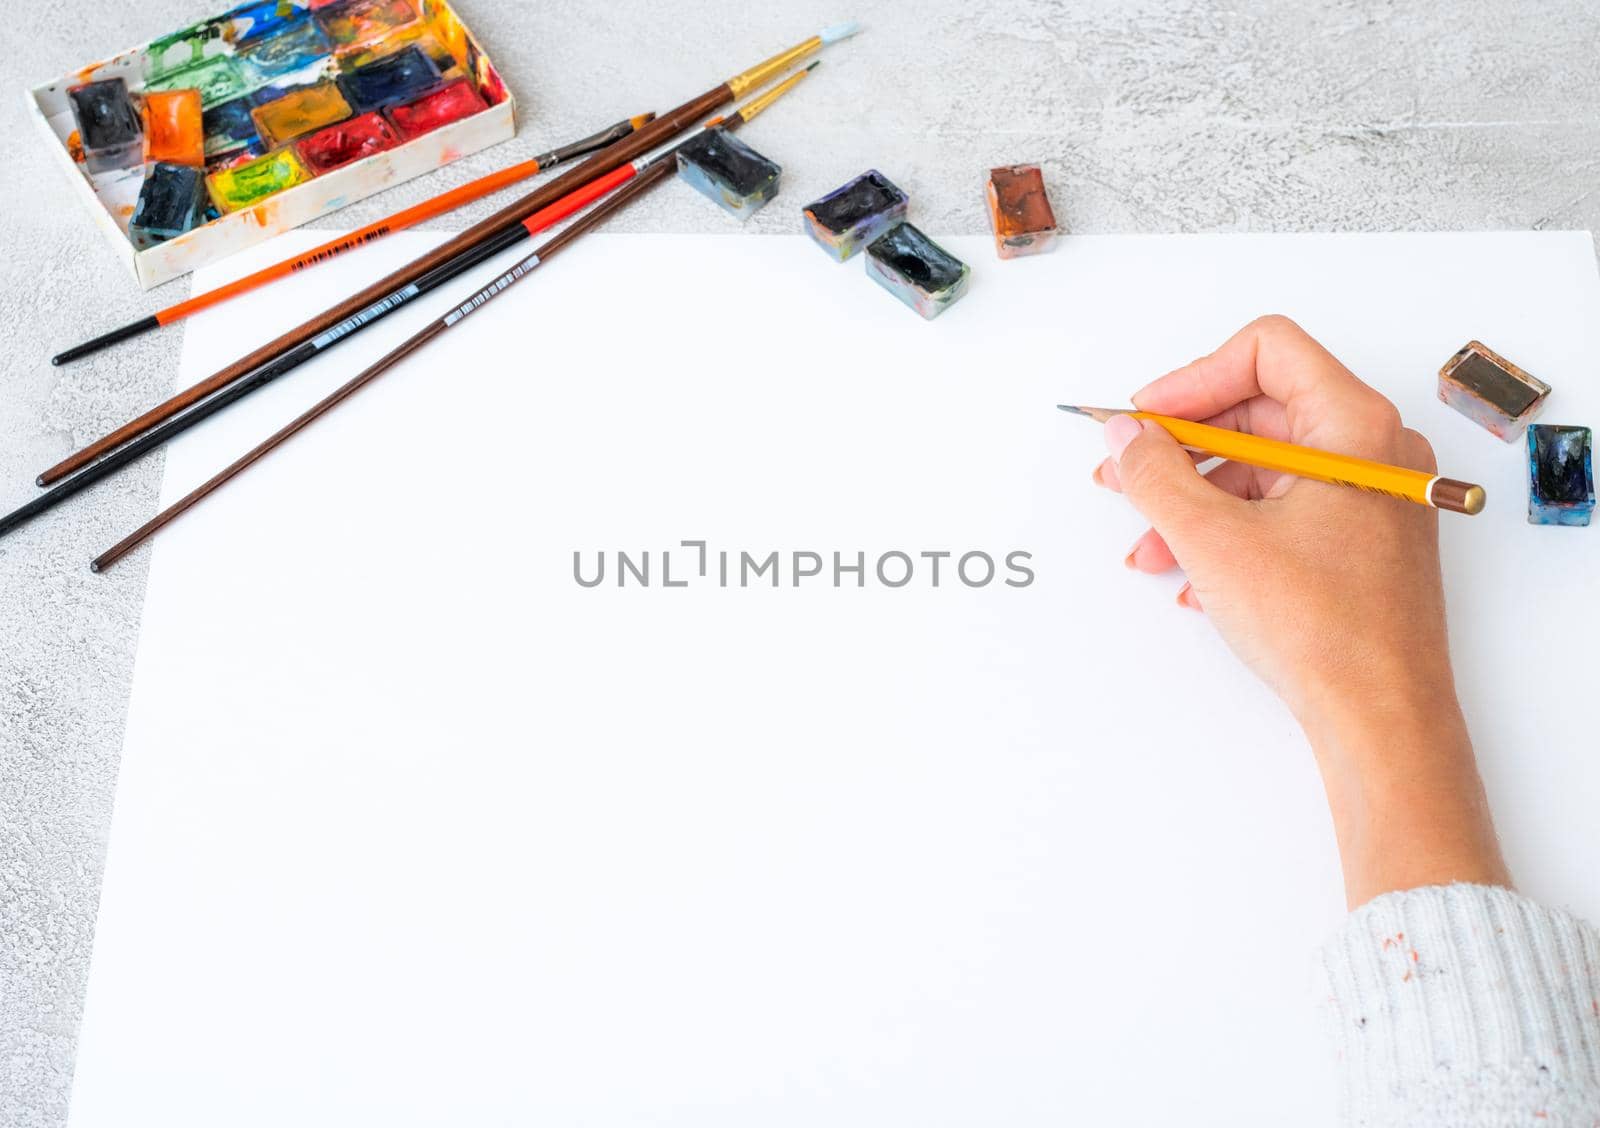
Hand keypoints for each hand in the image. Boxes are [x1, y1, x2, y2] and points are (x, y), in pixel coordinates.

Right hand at [1093, 315, 1508, 905]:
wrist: (1380, 717)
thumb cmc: (1328, 630)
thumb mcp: (1213, 539)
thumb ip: (1155, 474)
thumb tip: (1125, 435)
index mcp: (1354, 426)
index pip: (1265, 351)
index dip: (1193, 379)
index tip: (1146, 419)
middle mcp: (1372, 452)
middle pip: (1258, 410)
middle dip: (1182, 446)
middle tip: (1127, 472)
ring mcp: (1369, 498)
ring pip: (1262, 468)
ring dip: (1194, 499)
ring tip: (1148, 542)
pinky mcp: (1358, 541)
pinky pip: (1279, 509)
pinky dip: (1226, 530)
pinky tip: (1187, 574)